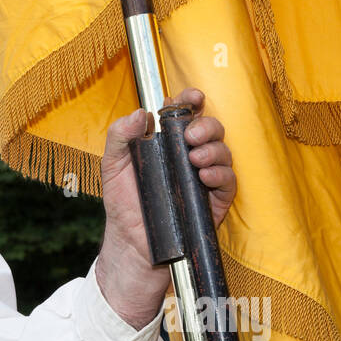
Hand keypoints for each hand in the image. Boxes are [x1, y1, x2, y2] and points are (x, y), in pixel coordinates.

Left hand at [94, 88, 236, 328]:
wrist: (132, 244)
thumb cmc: (123, 205)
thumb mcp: (113, 166)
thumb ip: (119, 136)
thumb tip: (139, 113)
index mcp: (166, 144)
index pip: (184, 114)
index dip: (190, 101)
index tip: (191, 97)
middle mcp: (188, 156)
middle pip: (209, 129)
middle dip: (205, 125)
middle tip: (190, 135)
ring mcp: (203, 177)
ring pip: (223, 151)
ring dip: (213, 148)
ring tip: (195, 157)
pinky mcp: (214, 200)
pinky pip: (228, 180)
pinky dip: (220, 173)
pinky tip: (204, 174)